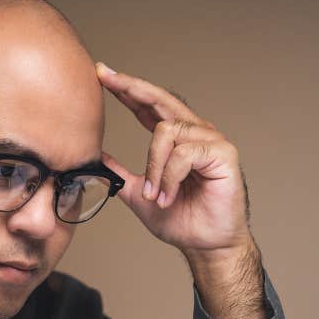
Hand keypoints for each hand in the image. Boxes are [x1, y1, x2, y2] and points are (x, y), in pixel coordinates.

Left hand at [95, 62, 250, 257]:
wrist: (205, 244)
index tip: (101, 74)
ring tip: (156, 196)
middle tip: (106, 77)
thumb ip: (120, 174)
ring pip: (167, 132)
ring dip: (154, 167)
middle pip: (161, 99)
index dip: (126, 90)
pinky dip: (169, 176)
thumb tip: (96, 157)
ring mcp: (211, 140)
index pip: (148, 107)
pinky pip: (184, 152)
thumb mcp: (139, 194)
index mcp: (175, 140)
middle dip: (131, 87)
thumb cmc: (180, 220)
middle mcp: (194, 133)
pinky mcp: (223, 153)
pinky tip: (168, 195)